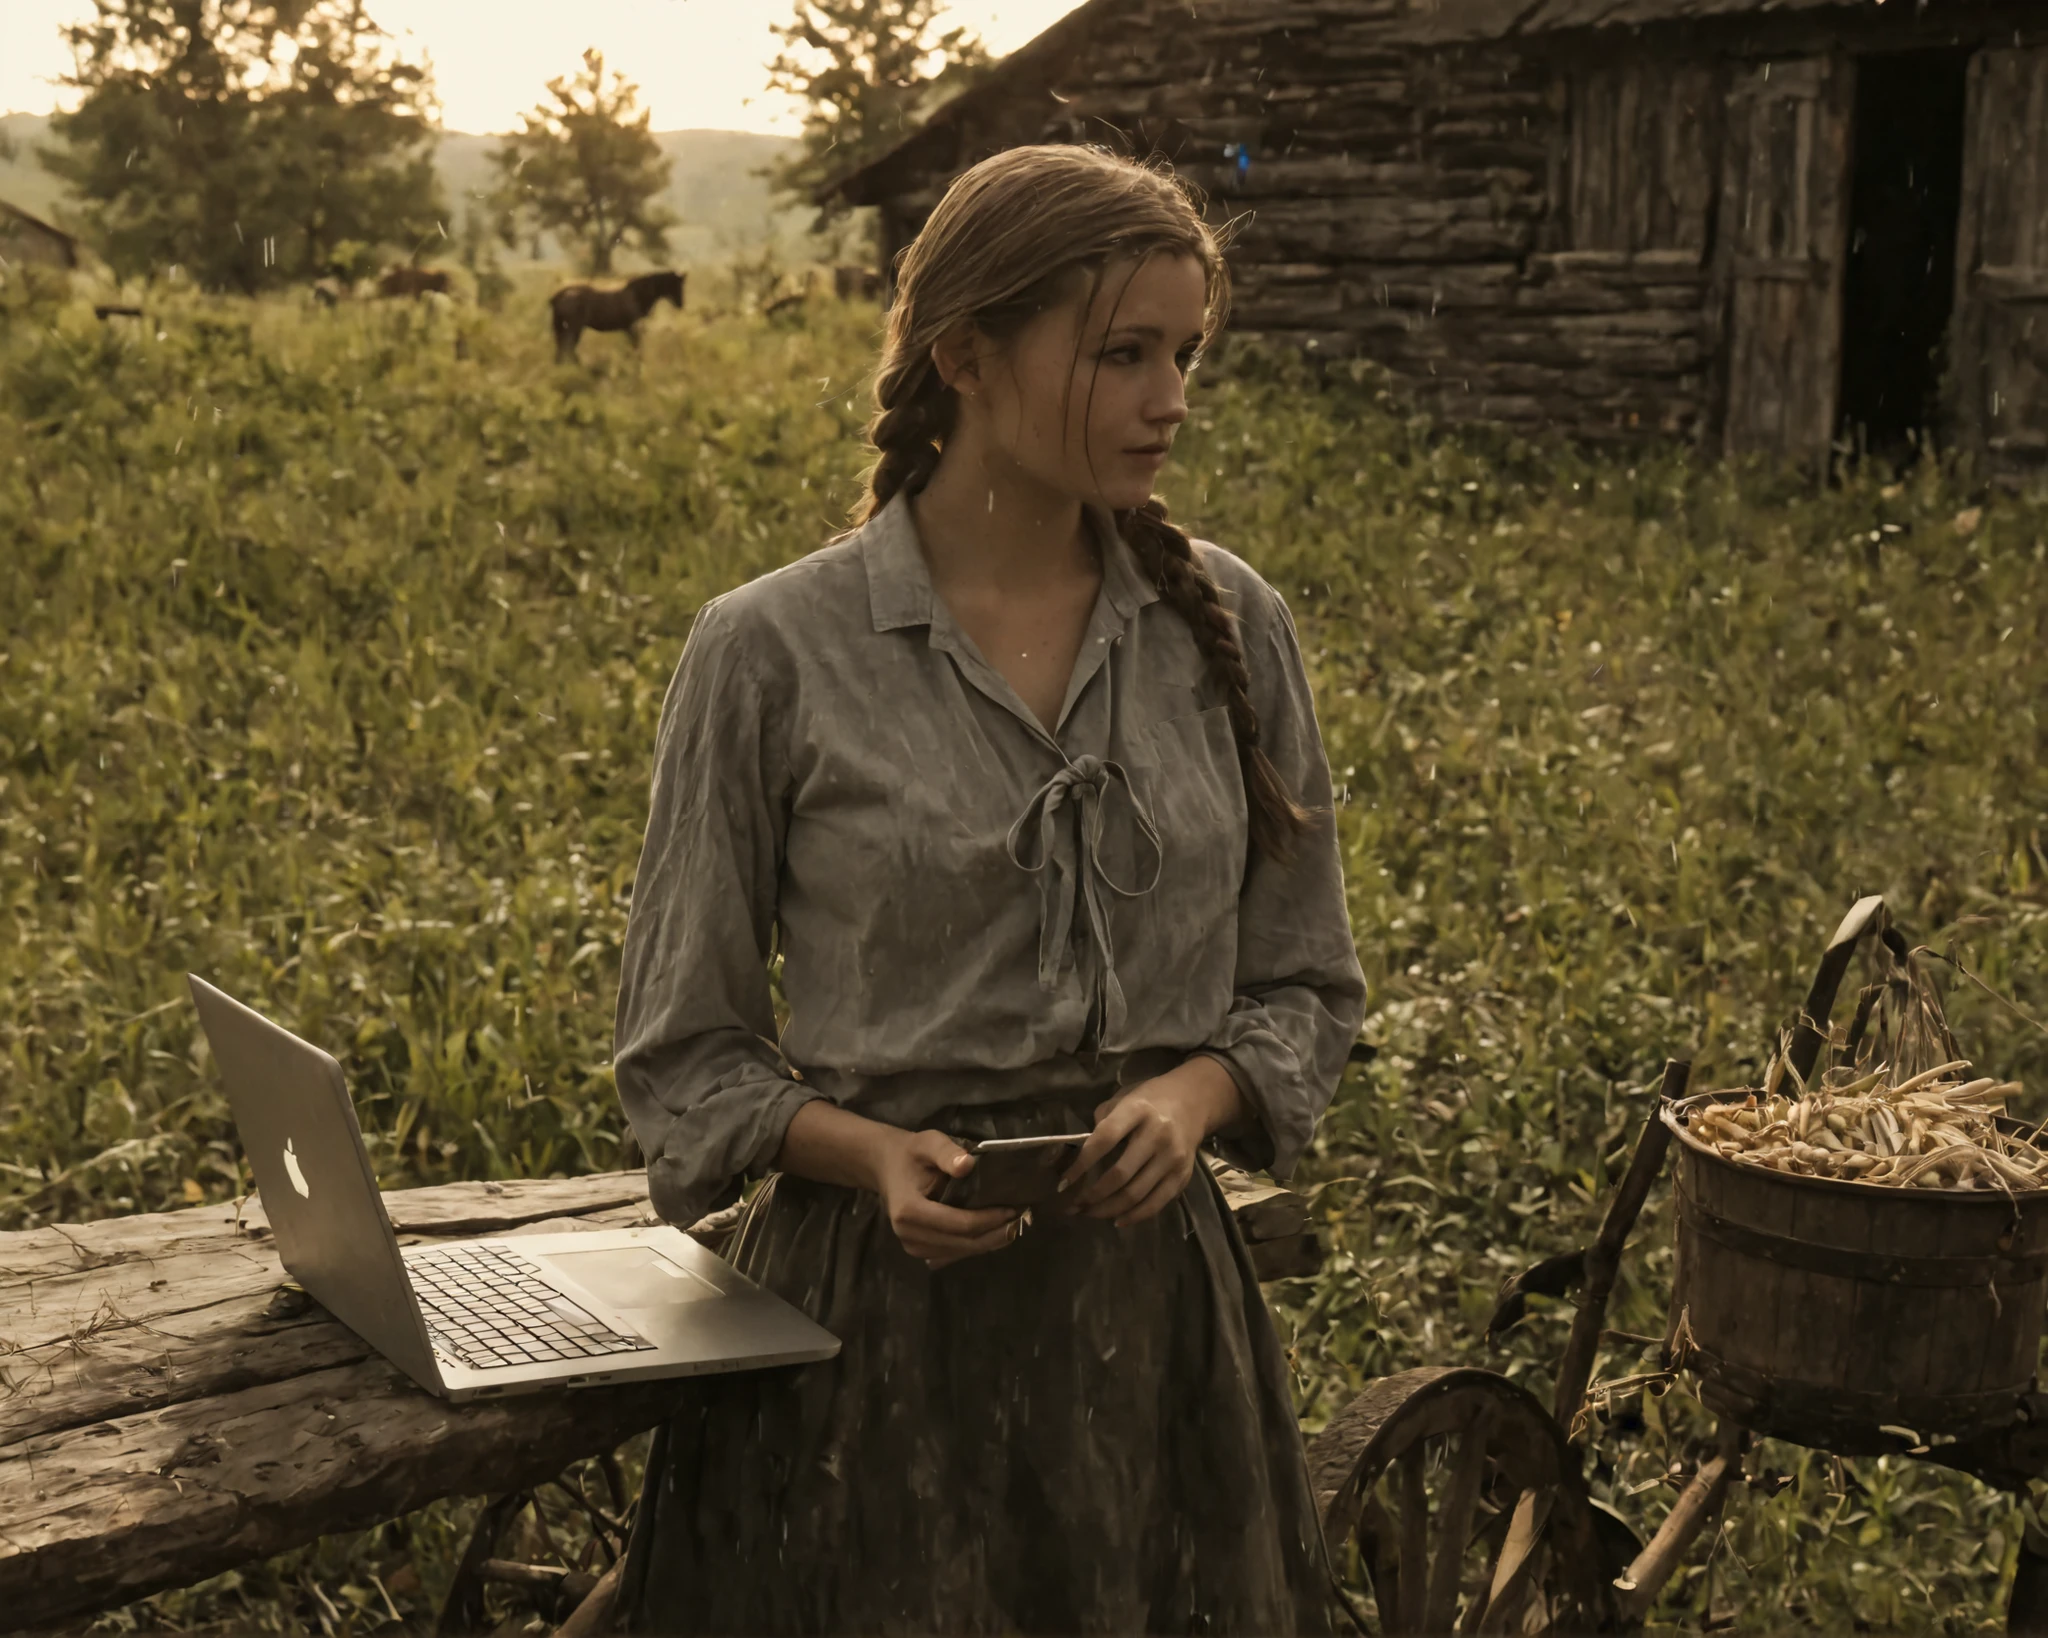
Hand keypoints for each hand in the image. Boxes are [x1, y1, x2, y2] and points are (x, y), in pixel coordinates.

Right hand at [873, 1130, 1024, 1268]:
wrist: (886, 1167)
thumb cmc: (910, 1153)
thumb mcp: (928, 1142)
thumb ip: (946, 1152)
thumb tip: (967, 1165)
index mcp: (910, 1211)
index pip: (959, 1224)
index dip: (988, 1220)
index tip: (1012, 1209)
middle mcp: (908, 1234)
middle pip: (962, 1244)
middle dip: (993, 1235)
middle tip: (1019, 1221)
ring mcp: (911, 1246)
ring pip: (958, 1252)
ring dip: (986, 1243)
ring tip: (1011, 1227)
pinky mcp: (917, 1250)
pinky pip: (951, 1254)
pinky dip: (973, 1246)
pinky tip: (991, 1234)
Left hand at [1059, 1056, 1247, 1227]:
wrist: (1194, 1101)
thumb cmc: (1150, 1099)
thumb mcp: (1124, 1098)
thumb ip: (1103, 1122)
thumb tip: (1082, 1155)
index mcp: (1137, 1111)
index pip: (1104, 1140)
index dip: (1082, 1164)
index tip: (1064, 1183)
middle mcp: (1157, 1135)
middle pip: (1120, 1174)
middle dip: (1092, 1195)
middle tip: (1074, 1205)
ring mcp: (1173, 1157)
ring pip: (1136, 1194)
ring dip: (1108, 1209)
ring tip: (1090, 1213)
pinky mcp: (1183, 1175)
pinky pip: (1156, 1203)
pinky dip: (1134, 1216)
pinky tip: (1117, 1219)